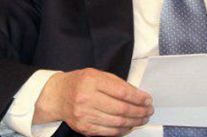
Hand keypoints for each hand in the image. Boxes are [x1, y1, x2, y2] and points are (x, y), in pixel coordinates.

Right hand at [33, 68, 152, 135]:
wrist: (58, 96)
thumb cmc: (80, 82)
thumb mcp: (98, 74)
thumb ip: (117, 83)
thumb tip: (138, 95)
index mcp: (92, 81)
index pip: (122, 91)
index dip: (138, 97)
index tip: (148, 99)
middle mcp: (87, 99)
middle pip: (121, 109)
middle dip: (139, 111)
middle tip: (148, 110)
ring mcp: (85, 115)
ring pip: (117, 122)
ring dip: (134, 122)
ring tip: (143, 118)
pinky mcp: (85, 128)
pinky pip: (109, 132)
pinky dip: (122, 129)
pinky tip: (129, 125)